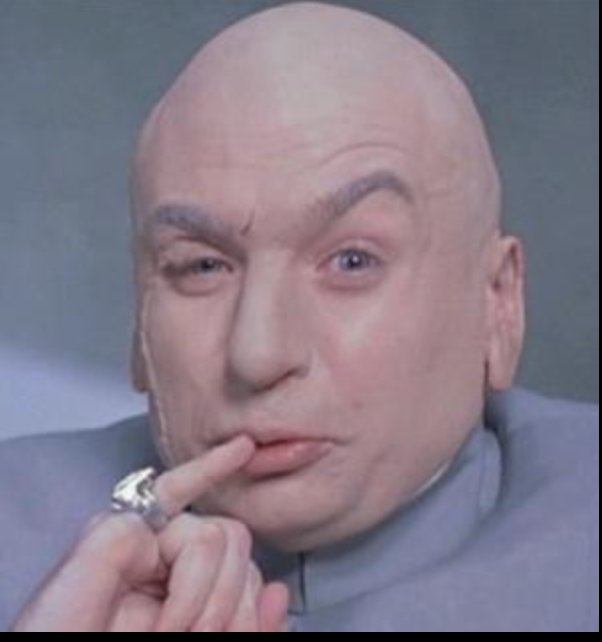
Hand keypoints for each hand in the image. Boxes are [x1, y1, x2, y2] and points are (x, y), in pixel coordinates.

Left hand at [13, 436, 288, 631]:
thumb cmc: (59, 640)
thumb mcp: (75, 583)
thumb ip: (116, 537)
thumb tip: (167, 526)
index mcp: (134, 541)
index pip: (176, 491)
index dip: (211, 467)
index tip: (245, 447)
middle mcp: (166, 562)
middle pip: (224, 537)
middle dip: (209, 587)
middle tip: (175, 630)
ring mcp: (191, 597)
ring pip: (246, 575)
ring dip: (233, 612)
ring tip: (202, 640)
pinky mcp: (210, 627)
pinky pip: (254, 611)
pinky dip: (264, 616)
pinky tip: (268, 616)